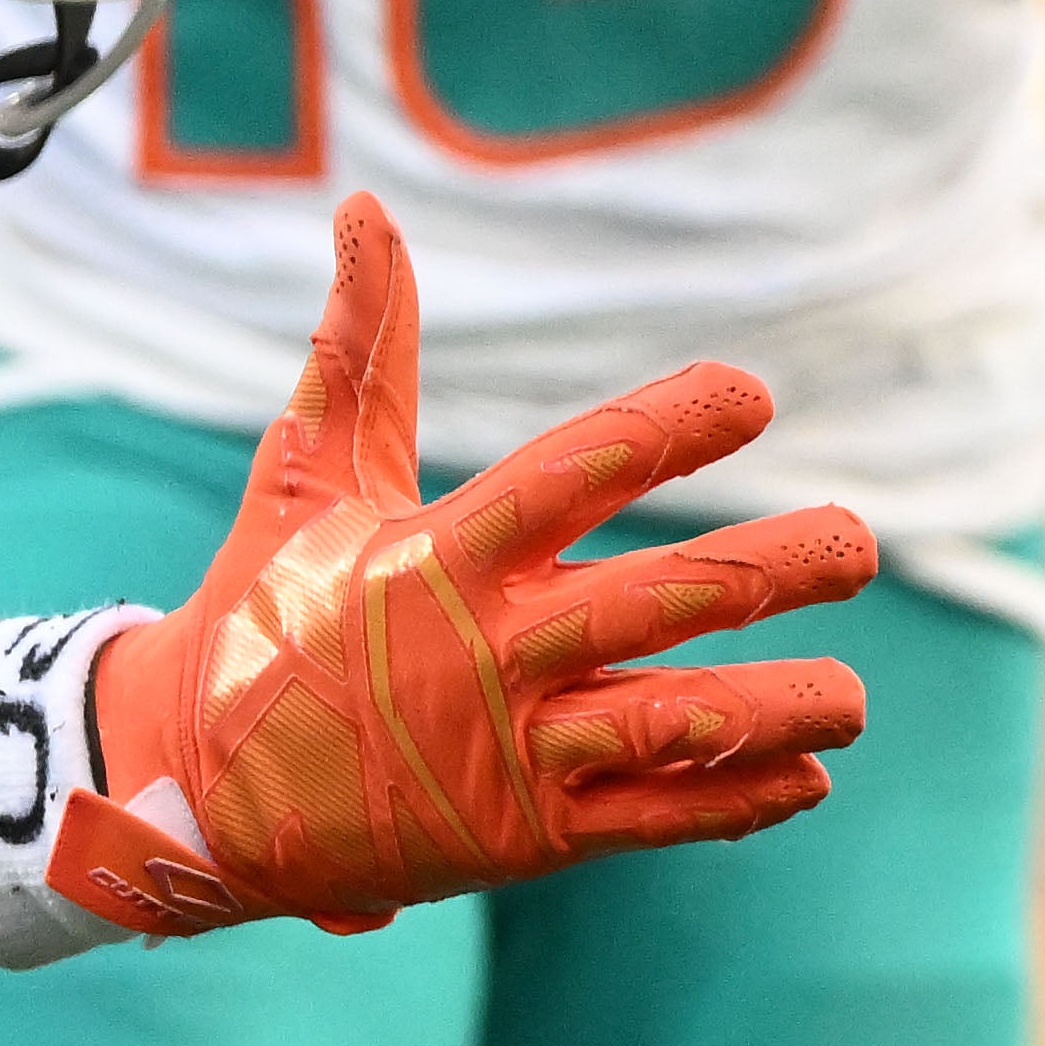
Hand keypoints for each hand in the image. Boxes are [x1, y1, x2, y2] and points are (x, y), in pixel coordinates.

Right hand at [53, 196, 872, 940]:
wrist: (183, 791)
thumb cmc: (261, 614)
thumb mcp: (305, 479)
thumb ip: (361, 350)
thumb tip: (363, 209)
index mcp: (442, 557)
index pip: (577, 471)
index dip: (668, 429)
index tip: (752, 394)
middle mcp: (486, 654)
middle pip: (658, 602)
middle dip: (772, 571)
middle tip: (861, 545)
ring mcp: (505, 753)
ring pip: (670, 723)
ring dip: (776, 707)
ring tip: (856, 696)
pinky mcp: (515, 836)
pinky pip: (646, 816)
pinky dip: (733, 800)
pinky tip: (808, 775)